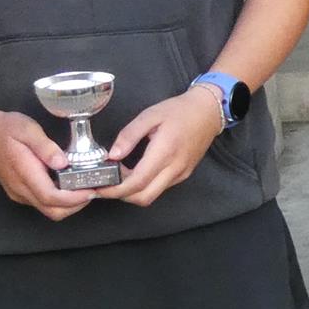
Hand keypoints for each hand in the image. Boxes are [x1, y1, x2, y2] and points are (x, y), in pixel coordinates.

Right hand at [0, 109, 95, 219]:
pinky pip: (42, 204)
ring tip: (84, 187)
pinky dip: (59, 201)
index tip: (91, 189)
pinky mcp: (20, 193)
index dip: (74, 198)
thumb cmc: (5, 129)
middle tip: (93, 189)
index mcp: (23, 173)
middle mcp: (20, 189)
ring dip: (69, 205)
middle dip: (77, 205)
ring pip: (48, 210)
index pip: (50, 196)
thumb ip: (45, 146)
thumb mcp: (26, 128)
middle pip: (52, 211)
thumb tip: (62, 162)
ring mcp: (19, 194)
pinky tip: (69, 186)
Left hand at [105, 86, 226, 205]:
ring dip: (131, 192)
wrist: (208, 112)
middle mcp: (174, 168)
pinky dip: (143, 187)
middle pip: (143, 197)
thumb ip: (129, 135)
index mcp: (164, 152)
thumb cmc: (180, 111)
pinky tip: (134, 174)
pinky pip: (159, 188)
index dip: (115, 189)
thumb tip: (113, 154)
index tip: (100, 186)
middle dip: (120, 196)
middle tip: (104, 186)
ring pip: (151, 196)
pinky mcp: (183, 175)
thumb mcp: (150, 115)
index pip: (137, 182)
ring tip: (118, 177)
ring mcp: (180, 174)